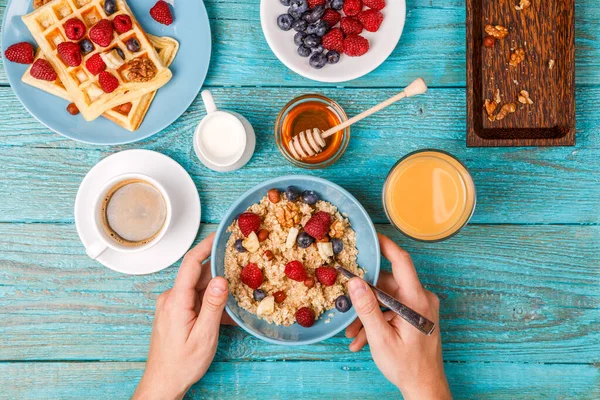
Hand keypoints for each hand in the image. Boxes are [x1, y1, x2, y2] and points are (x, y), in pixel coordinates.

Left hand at [133, 233, 232, 399]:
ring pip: (198, 287)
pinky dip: (211, 301)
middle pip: (198, 274)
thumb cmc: (182, 363)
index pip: (192, 263)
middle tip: (242, 264)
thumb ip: (213, 305)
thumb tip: (222, 279)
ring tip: (238, 290)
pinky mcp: (174, 312)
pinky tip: (225, 311)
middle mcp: (171, 298)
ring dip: (217, 288)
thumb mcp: (204, 335)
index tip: (221, 233)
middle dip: (220, 269)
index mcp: (176, 300)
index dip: (207, 245)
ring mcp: (171, 305)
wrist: (163, 382)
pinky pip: (195, 299)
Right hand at [345, 234, 450, 399]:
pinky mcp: (417, 316)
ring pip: (388, 299)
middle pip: (388, 283)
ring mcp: (421, 308)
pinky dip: (378, 320)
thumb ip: (367, 307)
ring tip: (353, 332)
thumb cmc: (407, 366)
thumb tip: (355, 281)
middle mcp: (422, 299)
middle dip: (365, 295)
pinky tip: (362, 338)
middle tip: (346, 302)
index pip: (401, 261)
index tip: (370, 235)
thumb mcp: (381, 337)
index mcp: (416, 300)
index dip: (385, 245)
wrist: (425, 387)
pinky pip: (393, 309)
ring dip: (368, 313)